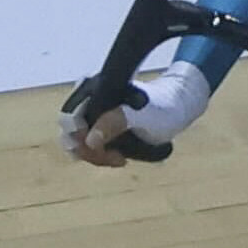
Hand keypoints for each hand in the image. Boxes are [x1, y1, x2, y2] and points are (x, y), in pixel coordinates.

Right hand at [60, 53, 208, 166]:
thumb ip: (116, 122)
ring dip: (95, 156)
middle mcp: (86, 99)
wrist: (177, 107)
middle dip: (89, 151)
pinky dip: (99, 156)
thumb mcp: (143, 115)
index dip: (79, 137)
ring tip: (120, 159)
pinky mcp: (98, 127)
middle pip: (70, 133)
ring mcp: (91, 114)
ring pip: (77, 143)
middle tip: (116, 158)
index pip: (70, 117)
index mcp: (93, 88)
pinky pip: (87, 147)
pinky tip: (119, 158)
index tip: (101, 150)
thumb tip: (90, 140)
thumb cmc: (163, 106)